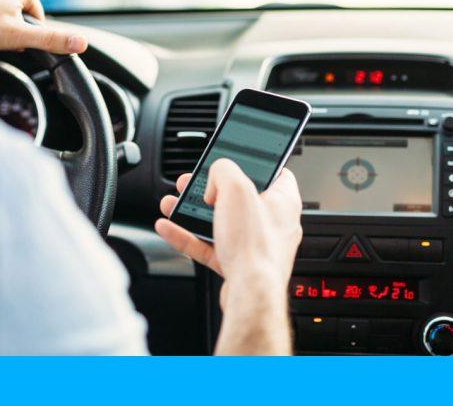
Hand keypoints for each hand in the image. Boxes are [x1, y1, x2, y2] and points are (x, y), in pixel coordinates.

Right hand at [156, 159, 302, 354]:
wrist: (250, 295)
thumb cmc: (255, 248)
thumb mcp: (236, 188)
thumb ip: (224, 170)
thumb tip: (216, 176)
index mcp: (283, 201)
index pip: (274, 170)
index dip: (252, 161)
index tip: (233, 157)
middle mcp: (273, 223)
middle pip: (239, 197)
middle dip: (209, 189)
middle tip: (191, 183)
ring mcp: (255, 245)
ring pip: (221, 221)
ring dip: (193, 212)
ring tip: (172, 203)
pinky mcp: (238, 264)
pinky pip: (210, 245)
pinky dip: (189, 236)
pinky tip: (169, 227)